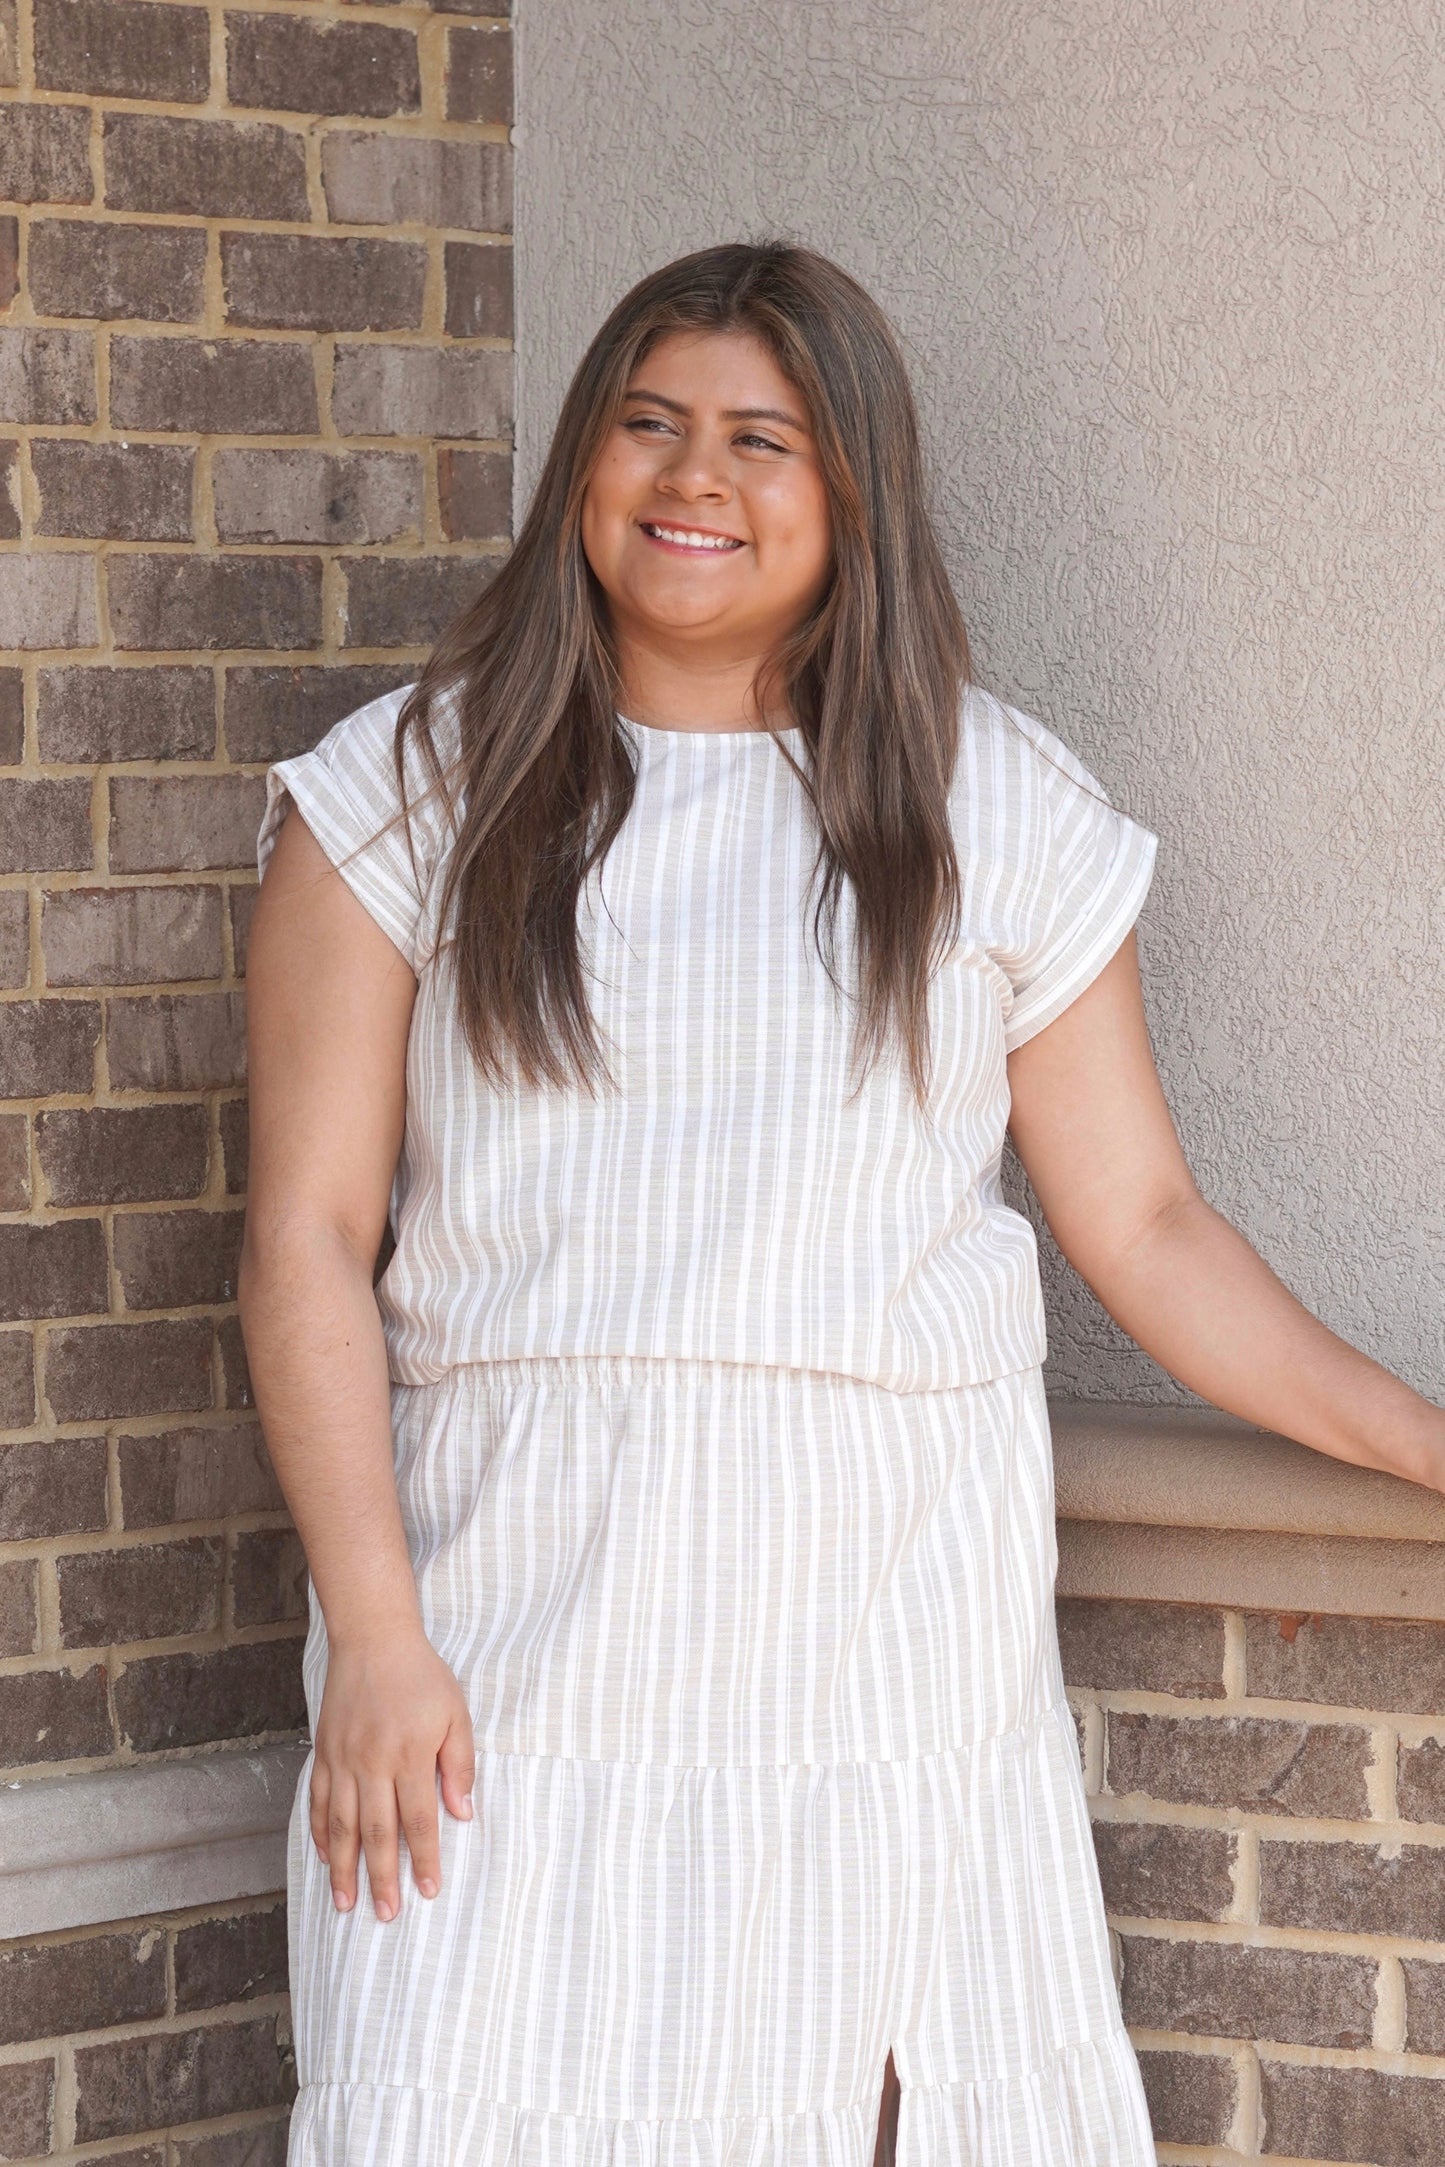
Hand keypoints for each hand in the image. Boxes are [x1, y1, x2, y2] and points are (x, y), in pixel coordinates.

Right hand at [308, 1623, 475, 1922]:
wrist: (372, 1638)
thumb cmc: (421, 1676)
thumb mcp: (455, 1712)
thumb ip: (459, 1764)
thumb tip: (462, 1813)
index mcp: (409, 1755)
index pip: (419, 1820)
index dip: (425, 1859)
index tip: (428, 1891)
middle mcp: (372, 1763)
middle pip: (378, 1833)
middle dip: (383, 1878)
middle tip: (386, 1914)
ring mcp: (343, 1760)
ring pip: (342, 1825)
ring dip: (344, 1867)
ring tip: (347, 1903)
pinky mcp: (324, 1752)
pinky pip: (318, 1801)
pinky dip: (320, 1832)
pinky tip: (325, 1857)